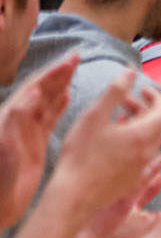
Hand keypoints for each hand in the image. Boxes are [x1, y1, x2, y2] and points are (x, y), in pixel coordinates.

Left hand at [0, 54, 78, 227]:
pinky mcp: (33, 143)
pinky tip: (67, 98)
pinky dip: (58, 105)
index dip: (52, 74)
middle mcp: (18, 120)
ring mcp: (26, 131)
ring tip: (74, 72)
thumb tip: (35, 94)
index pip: (35, 89)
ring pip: (46, 102)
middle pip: (41, 90)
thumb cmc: (0, 179)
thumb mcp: (7, 148)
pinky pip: (48, 119)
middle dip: (58, 73)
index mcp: (12, 117)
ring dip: (60, 85)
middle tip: (77, 58)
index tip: (70, 61)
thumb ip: (17, 120)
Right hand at [56, 69, 160, 208]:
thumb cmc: (82, 151)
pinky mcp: (134, 181)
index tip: (142, 89)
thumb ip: (116, 91)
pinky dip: (140, 146)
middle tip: (124, 102)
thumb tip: (132, 71)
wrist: (75, 191)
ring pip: (151, 142)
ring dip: (141, 127)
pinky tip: (127, 143)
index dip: (156, 97)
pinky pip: (147, 160)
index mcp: (142, 135)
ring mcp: (143, 169)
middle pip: (158, 126)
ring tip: (118, 120)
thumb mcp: (95, 114)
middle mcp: (148, 153)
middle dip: (145, 109)